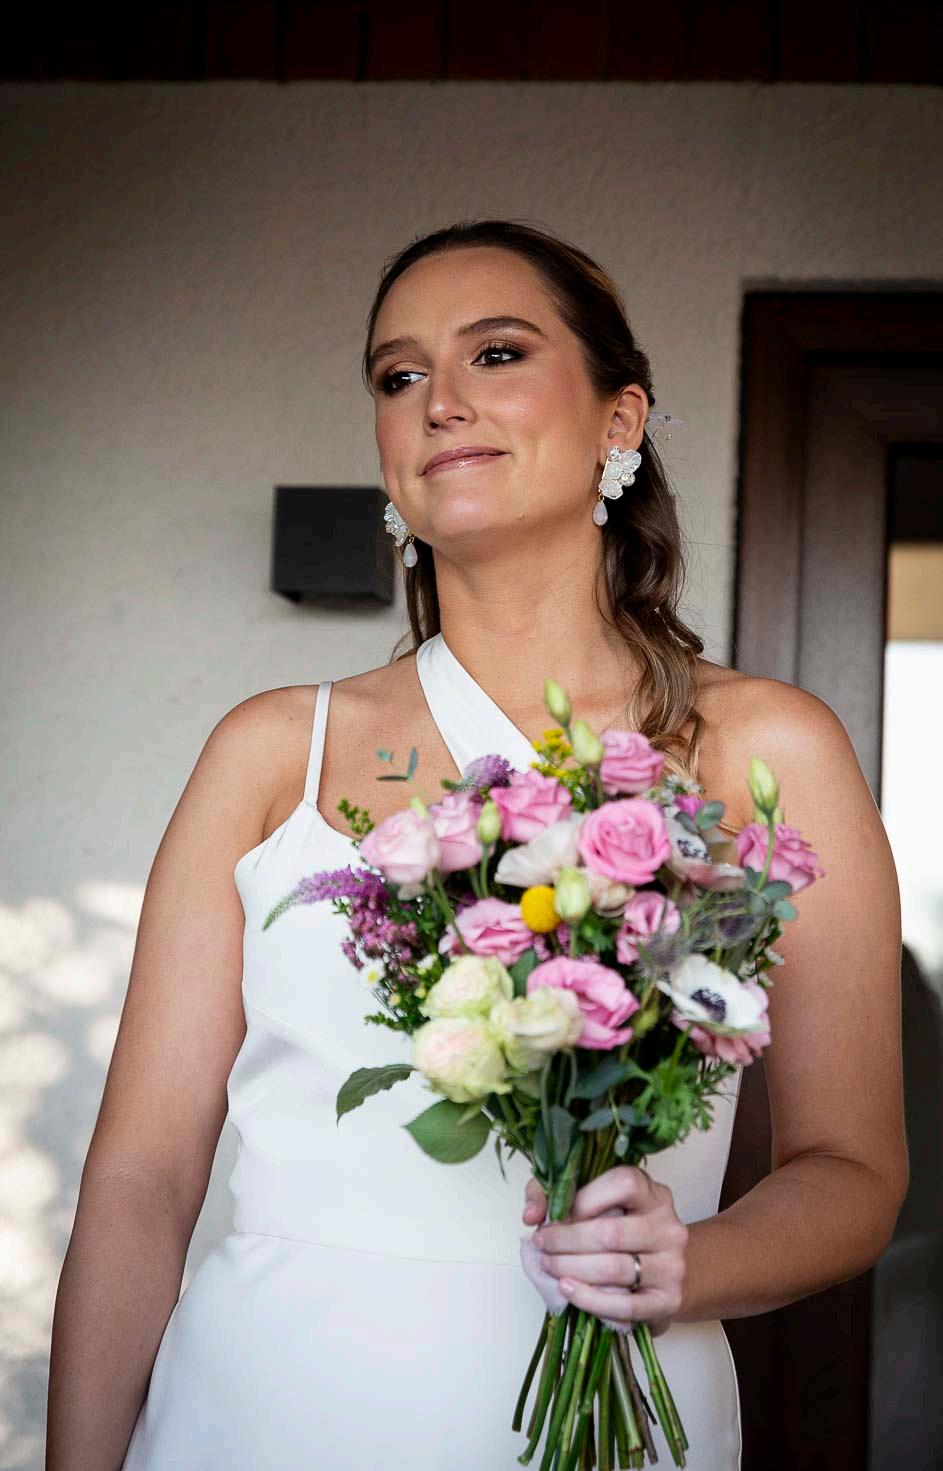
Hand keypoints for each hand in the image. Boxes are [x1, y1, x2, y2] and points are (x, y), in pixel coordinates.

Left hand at [522, 1166, 687, 1336]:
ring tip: (549, 1265)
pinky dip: (589, 1299)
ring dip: (571, 1268)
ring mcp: (671, 1265)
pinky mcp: (667, 1300)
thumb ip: (554, 1194)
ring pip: (614, 1268)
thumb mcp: (594, 1200)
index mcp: (653, 1194)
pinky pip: (625, 1306)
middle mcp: (668, 1227)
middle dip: (565, 1240)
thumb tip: (531, 1214)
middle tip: (542, 1244)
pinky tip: (567, 1288)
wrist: (667, 1269)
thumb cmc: (623, 1229)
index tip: (556, 1214)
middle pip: (611, 1232)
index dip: (582, 1199)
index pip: (622, 1184)